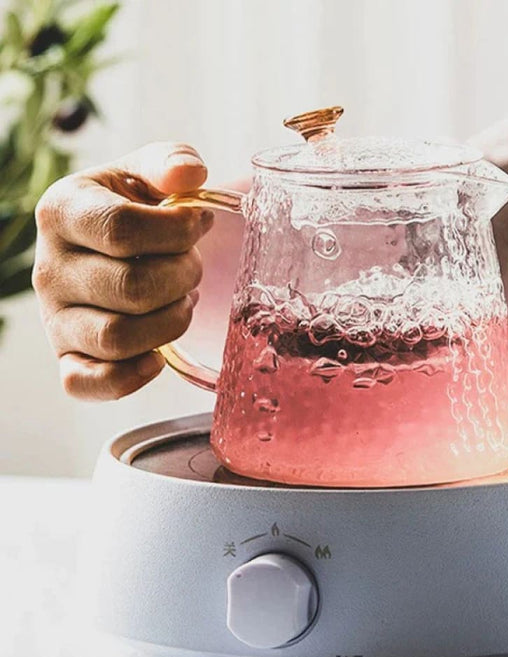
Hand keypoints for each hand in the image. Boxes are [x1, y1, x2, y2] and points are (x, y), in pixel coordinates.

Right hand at [33, 142, 214, 399]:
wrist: (119, 251)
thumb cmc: (138, 210)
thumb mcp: (150, 174)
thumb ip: (171, 162)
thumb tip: (191, 174)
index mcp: (63, 211)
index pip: (121, 230)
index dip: (176, 232)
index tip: (198, 224)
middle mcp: (49, 268)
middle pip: (130, 287)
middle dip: (183, 277)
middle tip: (192, 267)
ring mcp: (55, 319)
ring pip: (118, 338)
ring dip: (171, 322)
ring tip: (181, 301)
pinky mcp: (68, 358)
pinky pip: (91, 383)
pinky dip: (133, 376)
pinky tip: (158, 353)